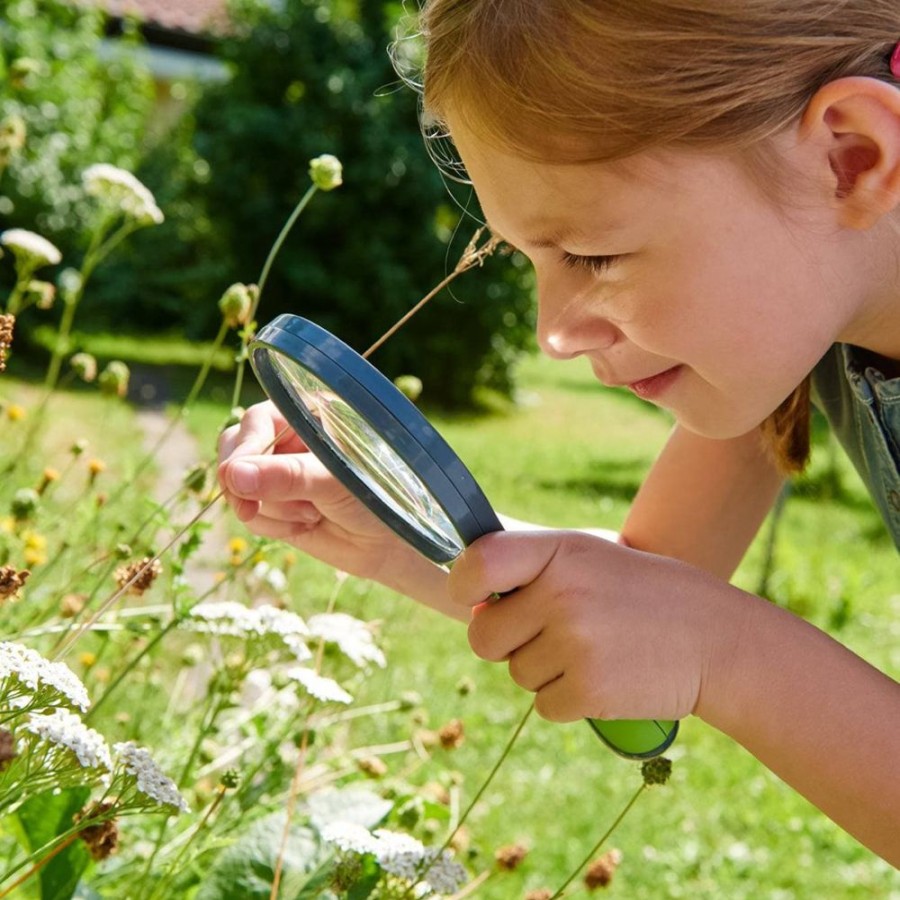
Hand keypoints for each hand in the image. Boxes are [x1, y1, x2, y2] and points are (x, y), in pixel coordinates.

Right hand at [217, 401, 440, 597]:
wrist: (391, 544)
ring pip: (238, 486)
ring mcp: (278, 472)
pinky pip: (250, 513)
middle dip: (247, 484)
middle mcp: (289, 438)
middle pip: (235, 449)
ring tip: (313, 514)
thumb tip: (234, 475)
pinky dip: (272, 526)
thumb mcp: (337, 482)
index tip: (237, 479)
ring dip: (271, 510)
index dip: (244, 450)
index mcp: (309, 415)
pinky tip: (305, 525)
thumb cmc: (378, 499)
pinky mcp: (274, 504)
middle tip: (252, 509)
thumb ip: (288, 476)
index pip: (257, 420)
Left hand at [449, 530, 743, 722]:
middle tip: (550, 634)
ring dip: (544, 672)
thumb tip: (474, 608)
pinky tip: (605, 676)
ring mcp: (576, 643)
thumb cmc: (642, 594)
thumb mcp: (589, 559)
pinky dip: (567, 699)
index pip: (479, 564)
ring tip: (594, 650)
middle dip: (505, 643)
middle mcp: (562, 593)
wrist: (716, 639)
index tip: (475, 597)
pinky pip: (543, 706)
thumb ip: (532, 572)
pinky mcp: (589, 690)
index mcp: (560, 551)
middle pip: (483, 637)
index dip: (464, 585)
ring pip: (516, 674)